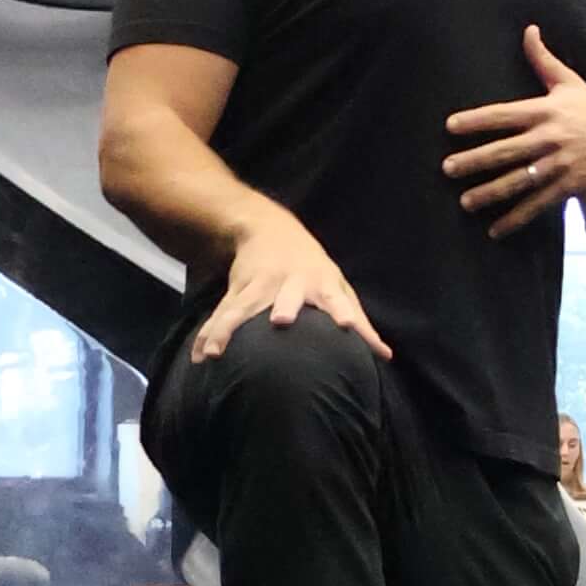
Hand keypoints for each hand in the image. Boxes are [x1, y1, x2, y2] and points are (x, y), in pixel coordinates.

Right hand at [189, 207, 389, 362]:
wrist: (266, 228)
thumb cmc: (313, 269)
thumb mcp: (337, 287)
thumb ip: (360, 322)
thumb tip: (385, 357)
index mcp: (320, 283)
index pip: (336, 299)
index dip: (343, 312)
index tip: (347, 326)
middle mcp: (291, 282)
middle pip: (288, 295)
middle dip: (285, 306)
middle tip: (281, 321)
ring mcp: (261, 284)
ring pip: (244, 307)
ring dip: (227, 329)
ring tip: (213, 354)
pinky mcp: (237, 289)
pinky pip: (223, 314)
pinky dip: (210, 336)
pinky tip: (200, 357)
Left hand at [443, 27, 585, 240]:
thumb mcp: (570, 83)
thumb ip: (543, 60)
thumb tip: (528, 29)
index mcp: (546, 111)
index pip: (504, 115)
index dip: (477, 120)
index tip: (450, 126)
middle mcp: (550, 138)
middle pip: (506, 150)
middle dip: (474, 161)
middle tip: (447, 168)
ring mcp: (559, 165)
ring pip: (518, 181)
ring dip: (490, 193)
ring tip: (464, 202)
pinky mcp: (568, 188)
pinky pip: (537, 205)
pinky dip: (516, 219)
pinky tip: (495, 229)